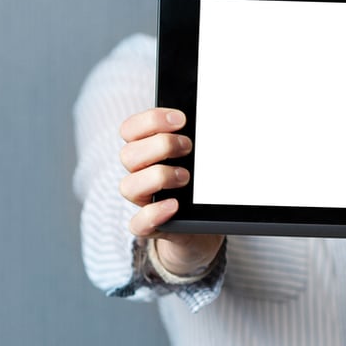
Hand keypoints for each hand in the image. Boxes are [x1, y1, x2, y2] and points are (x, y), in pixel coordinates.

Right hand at [119, 108, 223, 277]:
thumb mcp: (199, 156)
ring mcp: (143, 201)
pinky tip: (174, 205)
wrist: (204, 224)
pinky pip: (138, 223)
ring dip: (158, 176)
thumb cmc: (199, 182)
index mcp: (146, 151)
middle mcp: (139, 174)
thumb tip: (217, 118)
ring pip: (128, 186)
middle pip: (128, 154)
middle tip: (189, 146)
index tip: (181, 119)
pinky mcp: (150, 227)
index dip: (151, 120)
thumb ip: (198, 137)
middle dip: (161, 145)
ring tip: (186, 177)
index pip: (130, 129)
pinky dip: (154, 213)